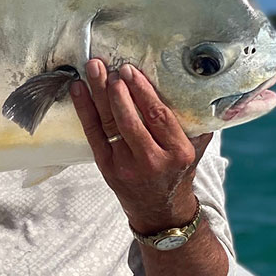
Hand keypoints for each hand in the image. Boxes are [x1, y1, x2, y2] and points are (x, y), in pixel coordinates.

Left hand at [70, 60, 211, 231]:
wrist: (160, 210)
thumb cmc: (178, 171)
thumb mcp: (195, 149)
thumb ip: (195, 121)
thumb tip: (196, 82)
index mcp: (178, 153)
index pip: (158, 117)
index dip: (142, 92)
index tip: (130, 71)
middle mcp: (152, 161)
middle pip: (130, 120)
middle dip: (116, 91)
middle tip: (107, 66)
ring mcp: (126, 166)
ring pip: (109, 125)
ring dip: (97, 95)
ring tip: (92, 70)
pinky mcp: (106, 168)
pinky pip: (93, 135)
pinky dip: (84, 111)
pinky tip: (78, 91)